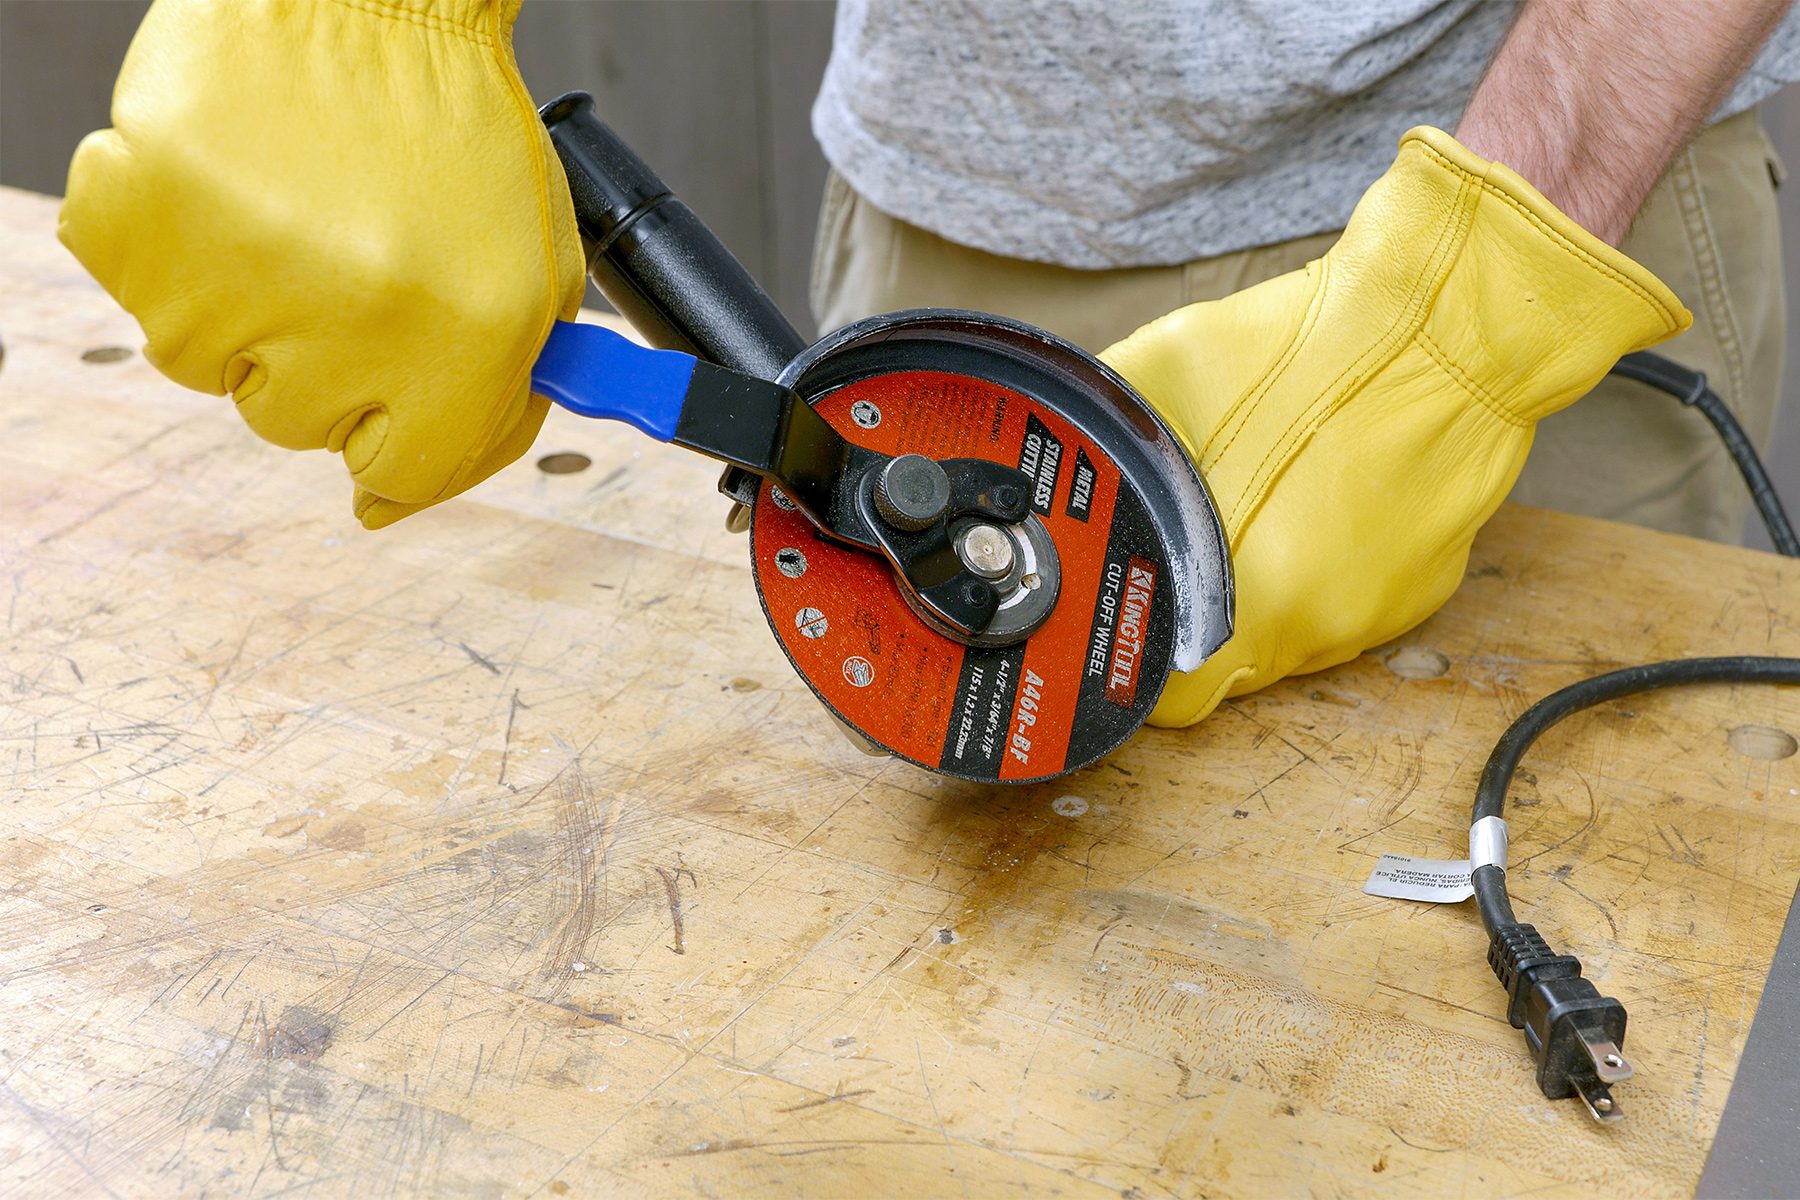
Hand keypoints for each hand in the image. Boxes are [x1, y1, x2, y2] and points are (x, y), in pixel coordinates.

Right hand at [59, 0, 585, 528]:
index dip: (397, 443)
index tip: (386, 411)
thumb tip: (386, 504)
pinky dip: (172, 254)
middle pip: (300, 426)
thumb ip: (487, 400)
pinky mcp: (147, 212)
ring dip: (244, 309)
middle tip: (349, 259)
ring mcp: (241, 269)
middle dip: (323, 359)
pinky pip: (134, 293)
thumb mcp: (531, 273)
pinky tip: (234, 194)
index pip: (408, 473)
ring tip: (294, 216)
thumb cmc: (456, 132)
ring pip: (209, 369)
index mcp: (468, 335)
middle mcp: (356, 318)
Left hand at [1101, 127, 1690, 727]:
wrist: (1448, 318)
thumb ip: (1109, 435)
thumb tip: (1060, 464)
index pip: (1170, 700)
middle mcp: (1318, 624)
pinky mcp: (1420, 589)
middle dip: (1197, 617)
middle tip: (1183, 550)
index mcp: (1253, 597)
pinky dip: (1318, 566)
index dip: (1137, 661)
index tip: (1125, 625)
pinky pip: (1342, 598)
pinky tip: (1313, 502)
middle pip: (1227, 666)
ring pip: (1288, 634)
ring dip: (1260, 591)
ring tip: (1256, 512)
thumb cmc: (1315, 345)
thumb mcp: (1166, 372)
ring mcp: (1377, 610)